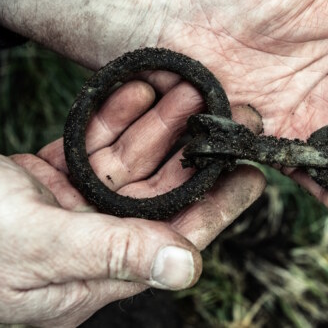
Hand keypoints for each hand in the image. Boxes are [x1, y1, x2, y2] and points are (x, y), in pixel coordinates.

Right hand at [0, 81, 264, 326]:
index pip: (179, 233)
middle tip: (230, 112)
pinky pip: (94, 144)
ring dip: (159, 124)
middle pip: (161, 188)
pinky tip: (139, 89)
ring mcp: (76, 205)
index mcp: (104, 269)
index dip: (219, 203)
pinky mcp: (52, 178)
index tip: (256, 172)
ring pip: (131, 160)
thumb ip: (115, 254)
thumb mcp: (42, 249)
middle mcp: (99, 237)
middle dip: (193, 148)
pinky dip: (114, 117)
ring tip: (189, 88)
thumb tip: (187, 268)